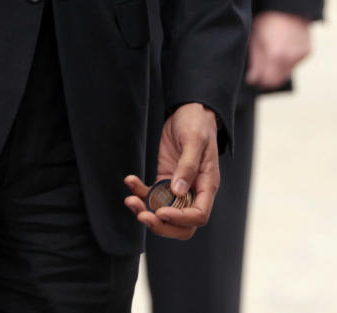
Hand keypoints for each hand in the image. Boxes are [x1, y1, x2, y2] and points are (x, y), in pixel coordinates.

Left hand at [124, 102, 219, 239]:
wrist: (189, 111)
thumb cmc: (198, 123)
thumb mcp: (195, 140)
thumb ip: (188, 165)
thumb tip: (178, 191)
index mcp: (207, 184)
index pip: (198, 215)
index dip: (180, 219)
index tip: (162, 211)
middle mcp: (193, 191)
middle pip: (181, 225)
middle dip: (161, 225)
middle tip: (143, 216)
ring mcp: (178, 187)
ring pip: (163, 213)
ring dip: (145, 211)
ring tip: (130, 201)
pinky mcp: (164, 179)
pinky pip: (151, 195)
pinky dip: (139, 192)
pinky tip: (130, 181)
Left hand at [245, 11, 311, 89]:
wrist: (289, 4)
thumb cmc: (267, 19)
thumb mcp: (255, 37)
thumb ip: (255, 61)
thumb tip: (252, 79)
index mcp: (276, 54)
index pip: (267, 81)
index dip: (259, 80)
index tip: (253, 75)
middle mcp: (290, 58)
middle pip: (277, 80)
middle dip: (268, 76)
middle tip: (261, 64)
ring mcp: (301, 55)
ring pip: (286, 73)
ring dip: (278, 68)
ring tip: (272, 52)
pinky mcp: (307, 52)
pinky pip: (294, 63)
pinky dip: (288, 60)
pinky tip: (283, 47)